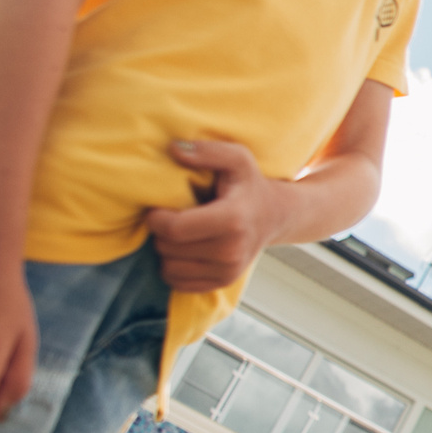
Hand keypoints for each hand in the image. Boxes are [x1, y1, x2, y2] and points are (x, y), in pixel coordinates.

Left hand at [143, 139, 291, 291]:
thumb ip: (207, 150)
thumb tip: (174, 149)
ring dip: (167, 250)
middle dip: (161, 232)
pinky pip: (177, 282)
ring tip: (182, 233)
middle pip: (168, 248)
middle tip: (174, 217)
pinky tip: (187, 249)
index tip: (158, 207)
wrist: (276, 215)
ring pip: (169, 268)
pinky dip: (174, 267)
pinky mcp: (222, 282)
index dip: (156, 218)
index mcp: (233, 220)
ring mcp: (228, 271)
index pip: (174, 229)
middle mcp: (232, 251)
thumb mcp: (237, 158)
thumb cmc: (250, 184)